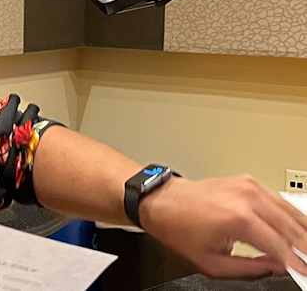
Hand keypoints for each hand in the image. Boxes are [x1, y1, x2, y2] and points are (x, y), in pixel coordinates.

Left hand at [140, 175, 306, 278]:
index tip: (305, 272)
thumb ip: (250, 268)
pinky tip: (299, 229)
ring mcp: (247, 186)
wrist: (162, 202)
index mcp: (237, 218)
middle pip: (290, 227)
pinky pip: (278, 200)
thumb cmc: (179, 228)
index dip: (297, 263)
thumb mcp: (212, 262)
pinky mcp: (247, 182)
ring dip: (303, 231)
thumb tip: (278, 267)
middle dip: (304, 246)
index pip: (279, 245)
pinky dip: (291, 215)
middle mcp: (245, 198)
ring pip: (289, 211)